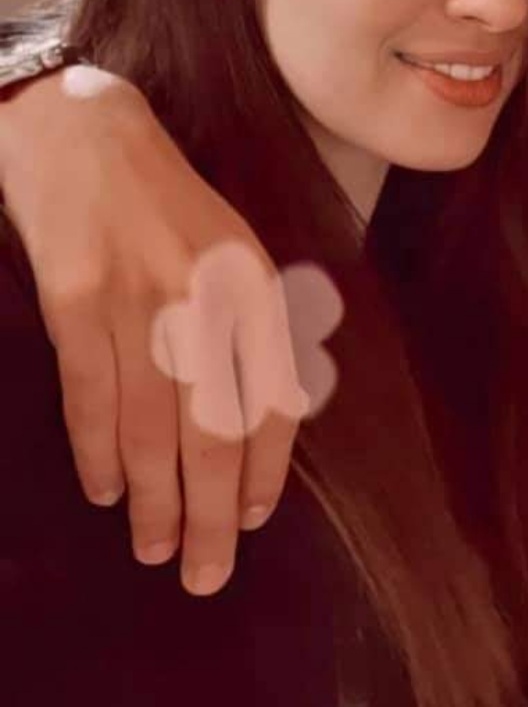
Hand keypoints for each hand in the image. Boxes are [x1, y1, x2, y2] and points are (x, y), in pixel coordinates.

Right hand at [0, 66, 302, 593]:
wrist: (83, 132)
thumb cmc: (163, 197)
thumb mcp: (229, 247)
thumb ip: (248, 326)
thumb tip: (261, 423)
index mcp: (251, 280)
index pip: (270, 396)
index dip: (262, 468)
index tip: (249, 519)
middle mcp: (204, 295)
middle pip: (213, 430)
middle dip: (209, 513)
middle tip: (204, 574)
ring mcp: (137, 299)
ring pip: (150, 429)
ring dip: (153, 501)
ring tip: (154, 548)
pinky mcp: (77, 302)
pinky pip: (91, 400)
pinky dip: (98, 455)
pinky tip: (107, 490)